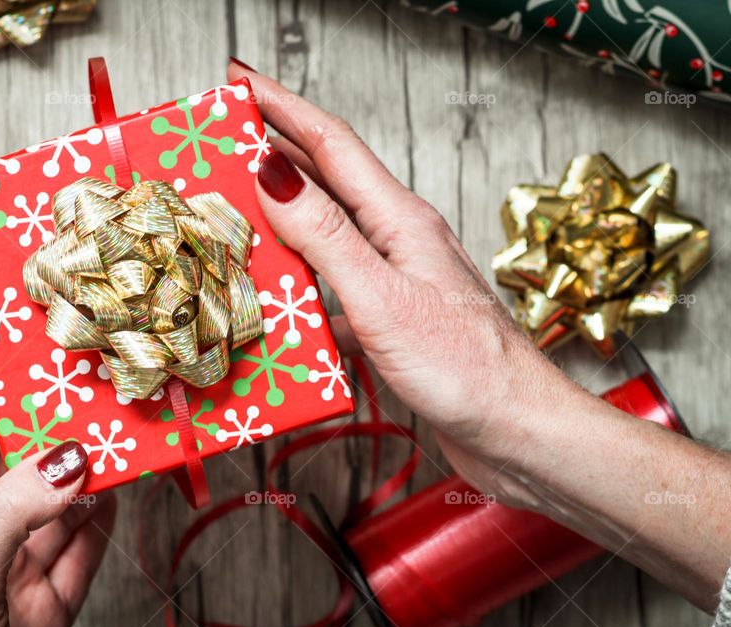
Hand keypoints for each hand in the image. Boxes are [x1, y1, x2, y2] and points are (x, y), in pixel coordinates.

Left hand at [0, 347, 115, 626]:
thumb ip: (14, 513)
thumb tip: (72, 457)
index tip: (7, 329)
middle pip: (26, 452)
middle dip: (56, 413)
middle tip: (90, 369)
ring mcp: (26, 558)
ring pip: (66, 495)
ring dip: (92, 463)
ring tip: (121, 419)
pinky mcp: (57, 592)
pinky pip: (89, 541)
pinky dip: (109, 513)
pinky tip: (125, 483)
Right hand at [227, 60, 601, 502]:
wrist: (516, 432)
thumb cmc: (465, 370)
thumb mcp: (383, 298)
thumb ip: (327, 237)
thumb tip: (272, 173)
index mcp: (400, 221)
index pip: (331, 145)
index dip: (282, 107)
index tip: (238, 81)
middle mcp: (398, 240)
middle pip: (327, 179)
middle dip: (274, 147)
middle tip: (223, 135)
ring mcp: (396, 279)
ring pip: (327, 229)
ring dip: (282, 210)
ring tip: (235, 201)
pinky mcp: (391, 318)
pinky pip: (333, 280)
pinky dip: (298, 273)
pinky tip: (275, 286)